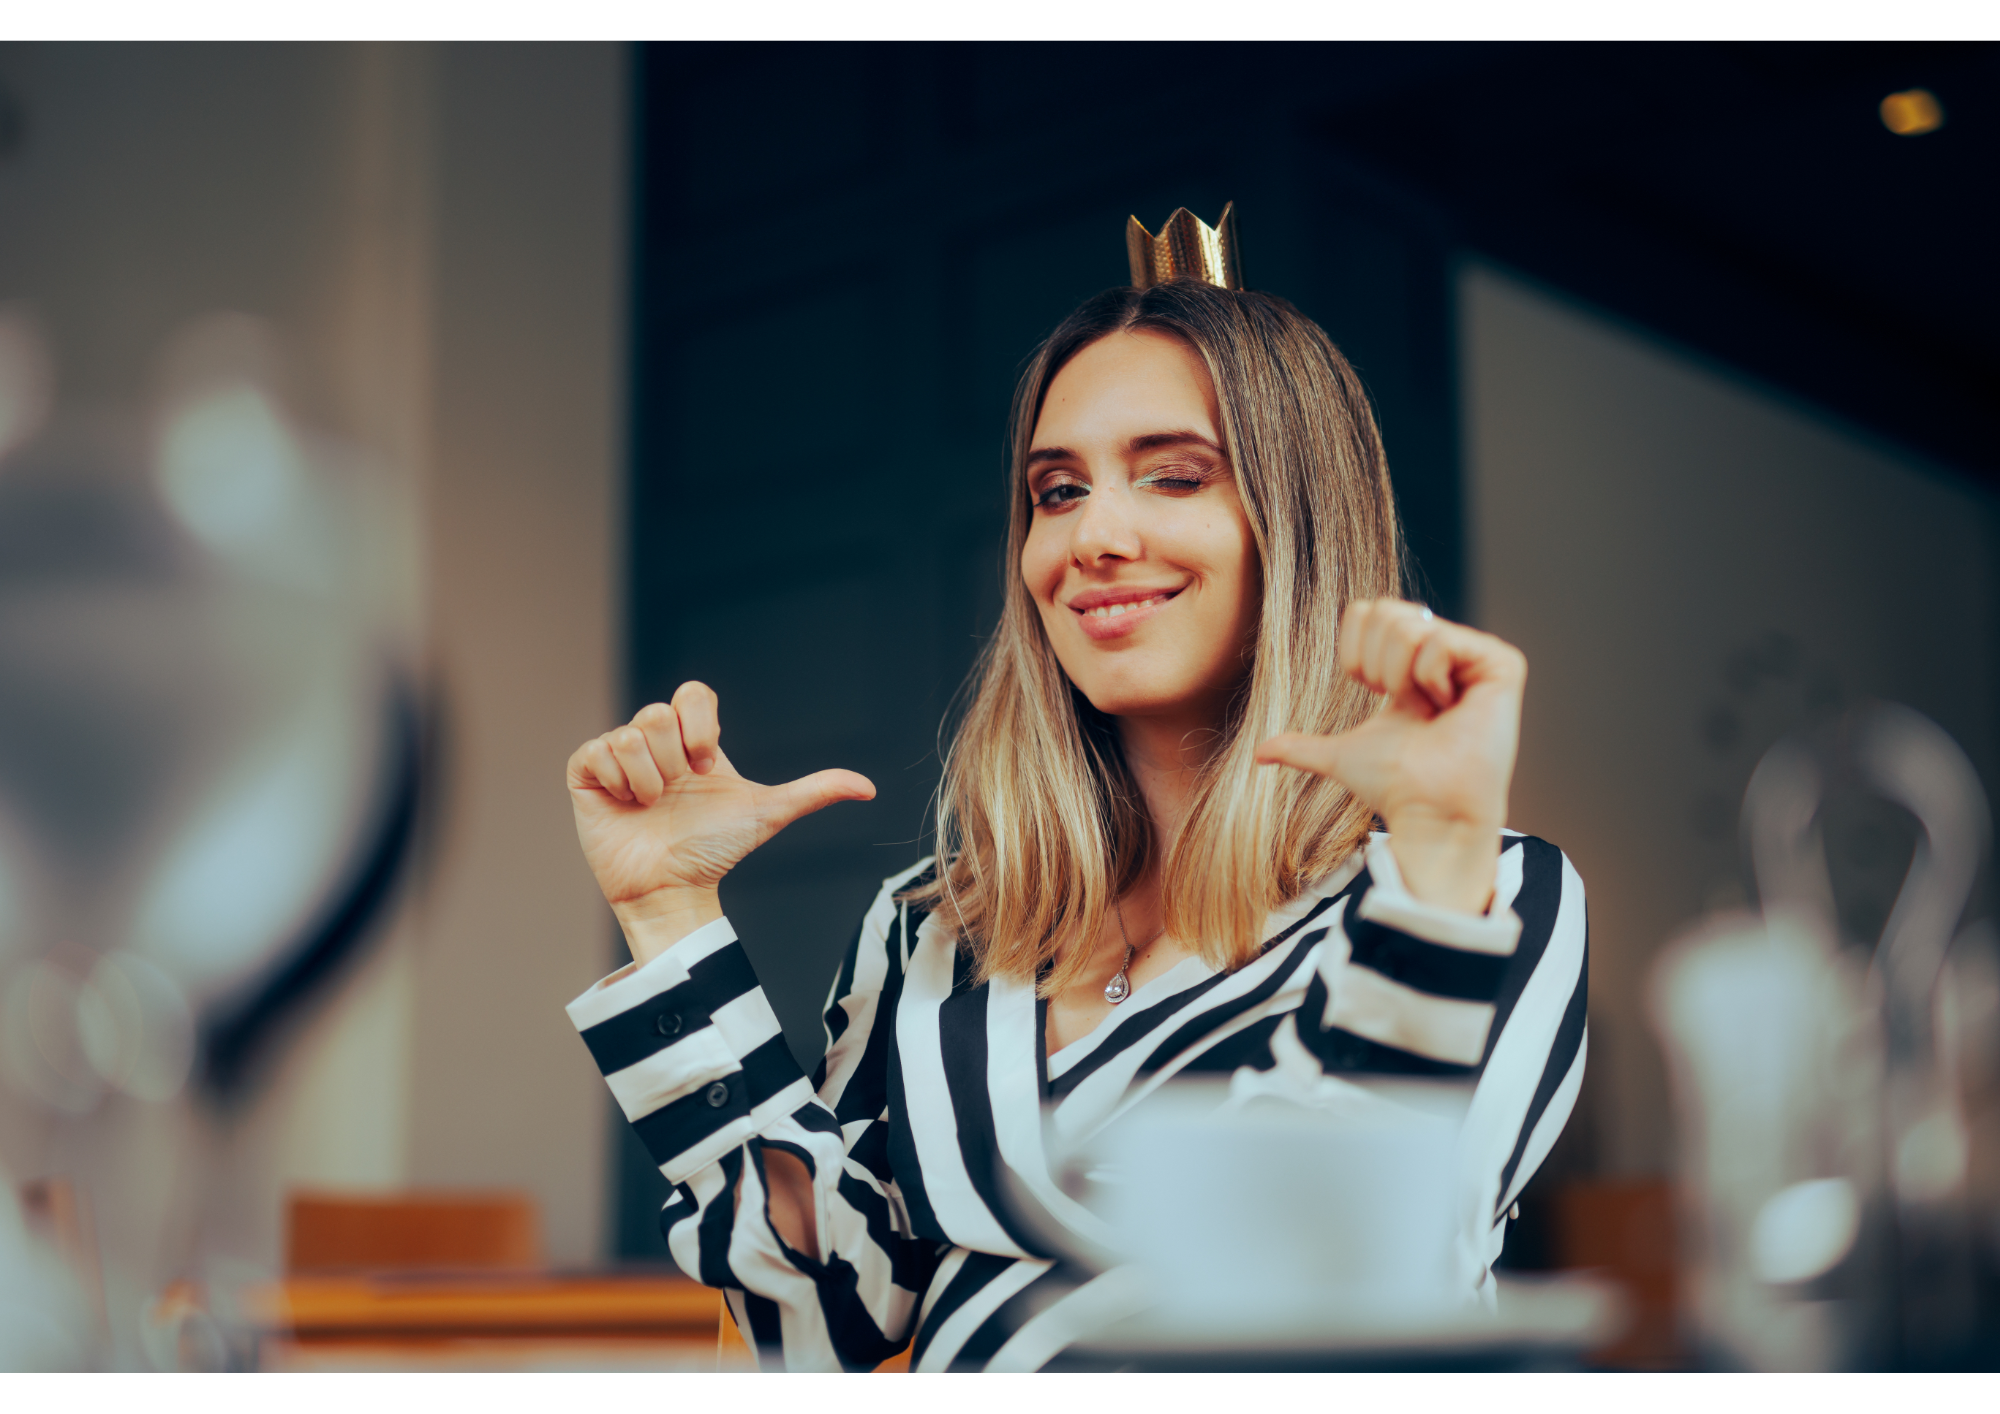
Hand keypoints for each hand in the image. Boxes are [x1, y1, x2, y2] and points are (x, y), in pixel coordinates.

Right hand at [567, 681, 874, 962]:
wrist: (674, 889)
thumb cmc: (715, 851)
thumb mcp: (768, 814)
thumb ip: (814, 791)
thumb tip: (869, 787)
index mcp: (693, 741)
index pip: (692, 693)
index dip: (701, 725)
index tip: (709, 766)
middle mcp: (656, 742)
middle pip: (659, 712)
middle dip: (676, 760)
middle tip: (679, 792)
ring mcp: (618, 757)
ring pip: (629, 734)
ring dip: (648, 778)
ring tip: (652, 805)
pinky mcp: (585, 774)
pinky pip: (595, 751)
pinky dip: (616, 781)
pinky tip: (627, 805)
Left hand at [1254, 599, 1524, 913]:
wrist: (1427, 810)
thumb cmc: (1395, 785)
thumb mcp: (1342, 755)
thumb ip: (1303, 747)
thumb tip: (1259, 754)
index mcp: (1412, 662)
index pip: (1368, 611)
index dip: (1356, 656)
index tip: (1377, 698)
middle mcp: (1445, 651)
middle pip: (1385, 611)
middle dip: (1378, 667)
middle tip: (1405, 706)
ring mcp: (1476, 656)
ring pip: (1410, 624)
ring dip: (1402, 678)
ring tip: (1427, 710)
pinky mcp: (1502, 664)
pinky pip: (1440, 640)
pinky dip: (1430, 678)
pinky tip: (1448, 707)